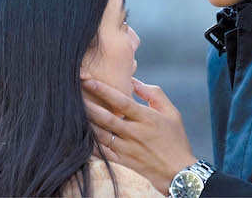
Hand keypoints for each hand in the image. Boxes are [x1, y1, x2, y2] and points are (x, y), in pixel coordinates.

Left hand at [83, 77, 196, 193]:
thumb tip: (134, 81)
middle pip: (106, 118)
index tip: (88, 81)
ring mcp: (128, 148)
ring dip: (87, 123)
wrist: (179, 171)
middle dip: (88, 105)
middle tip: (73, 94)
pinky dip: (91, 144)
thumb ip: (153, 94)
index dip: (102, 90)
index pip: (120, 101)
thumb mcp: (171, 112)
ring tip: (72, 113)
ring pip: (101, 135)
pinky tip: (82, 135)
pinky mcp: (124, 161)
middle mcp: (135, 132)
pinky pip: (103, 152)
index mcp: (146, 118)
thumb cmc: (176, 138)